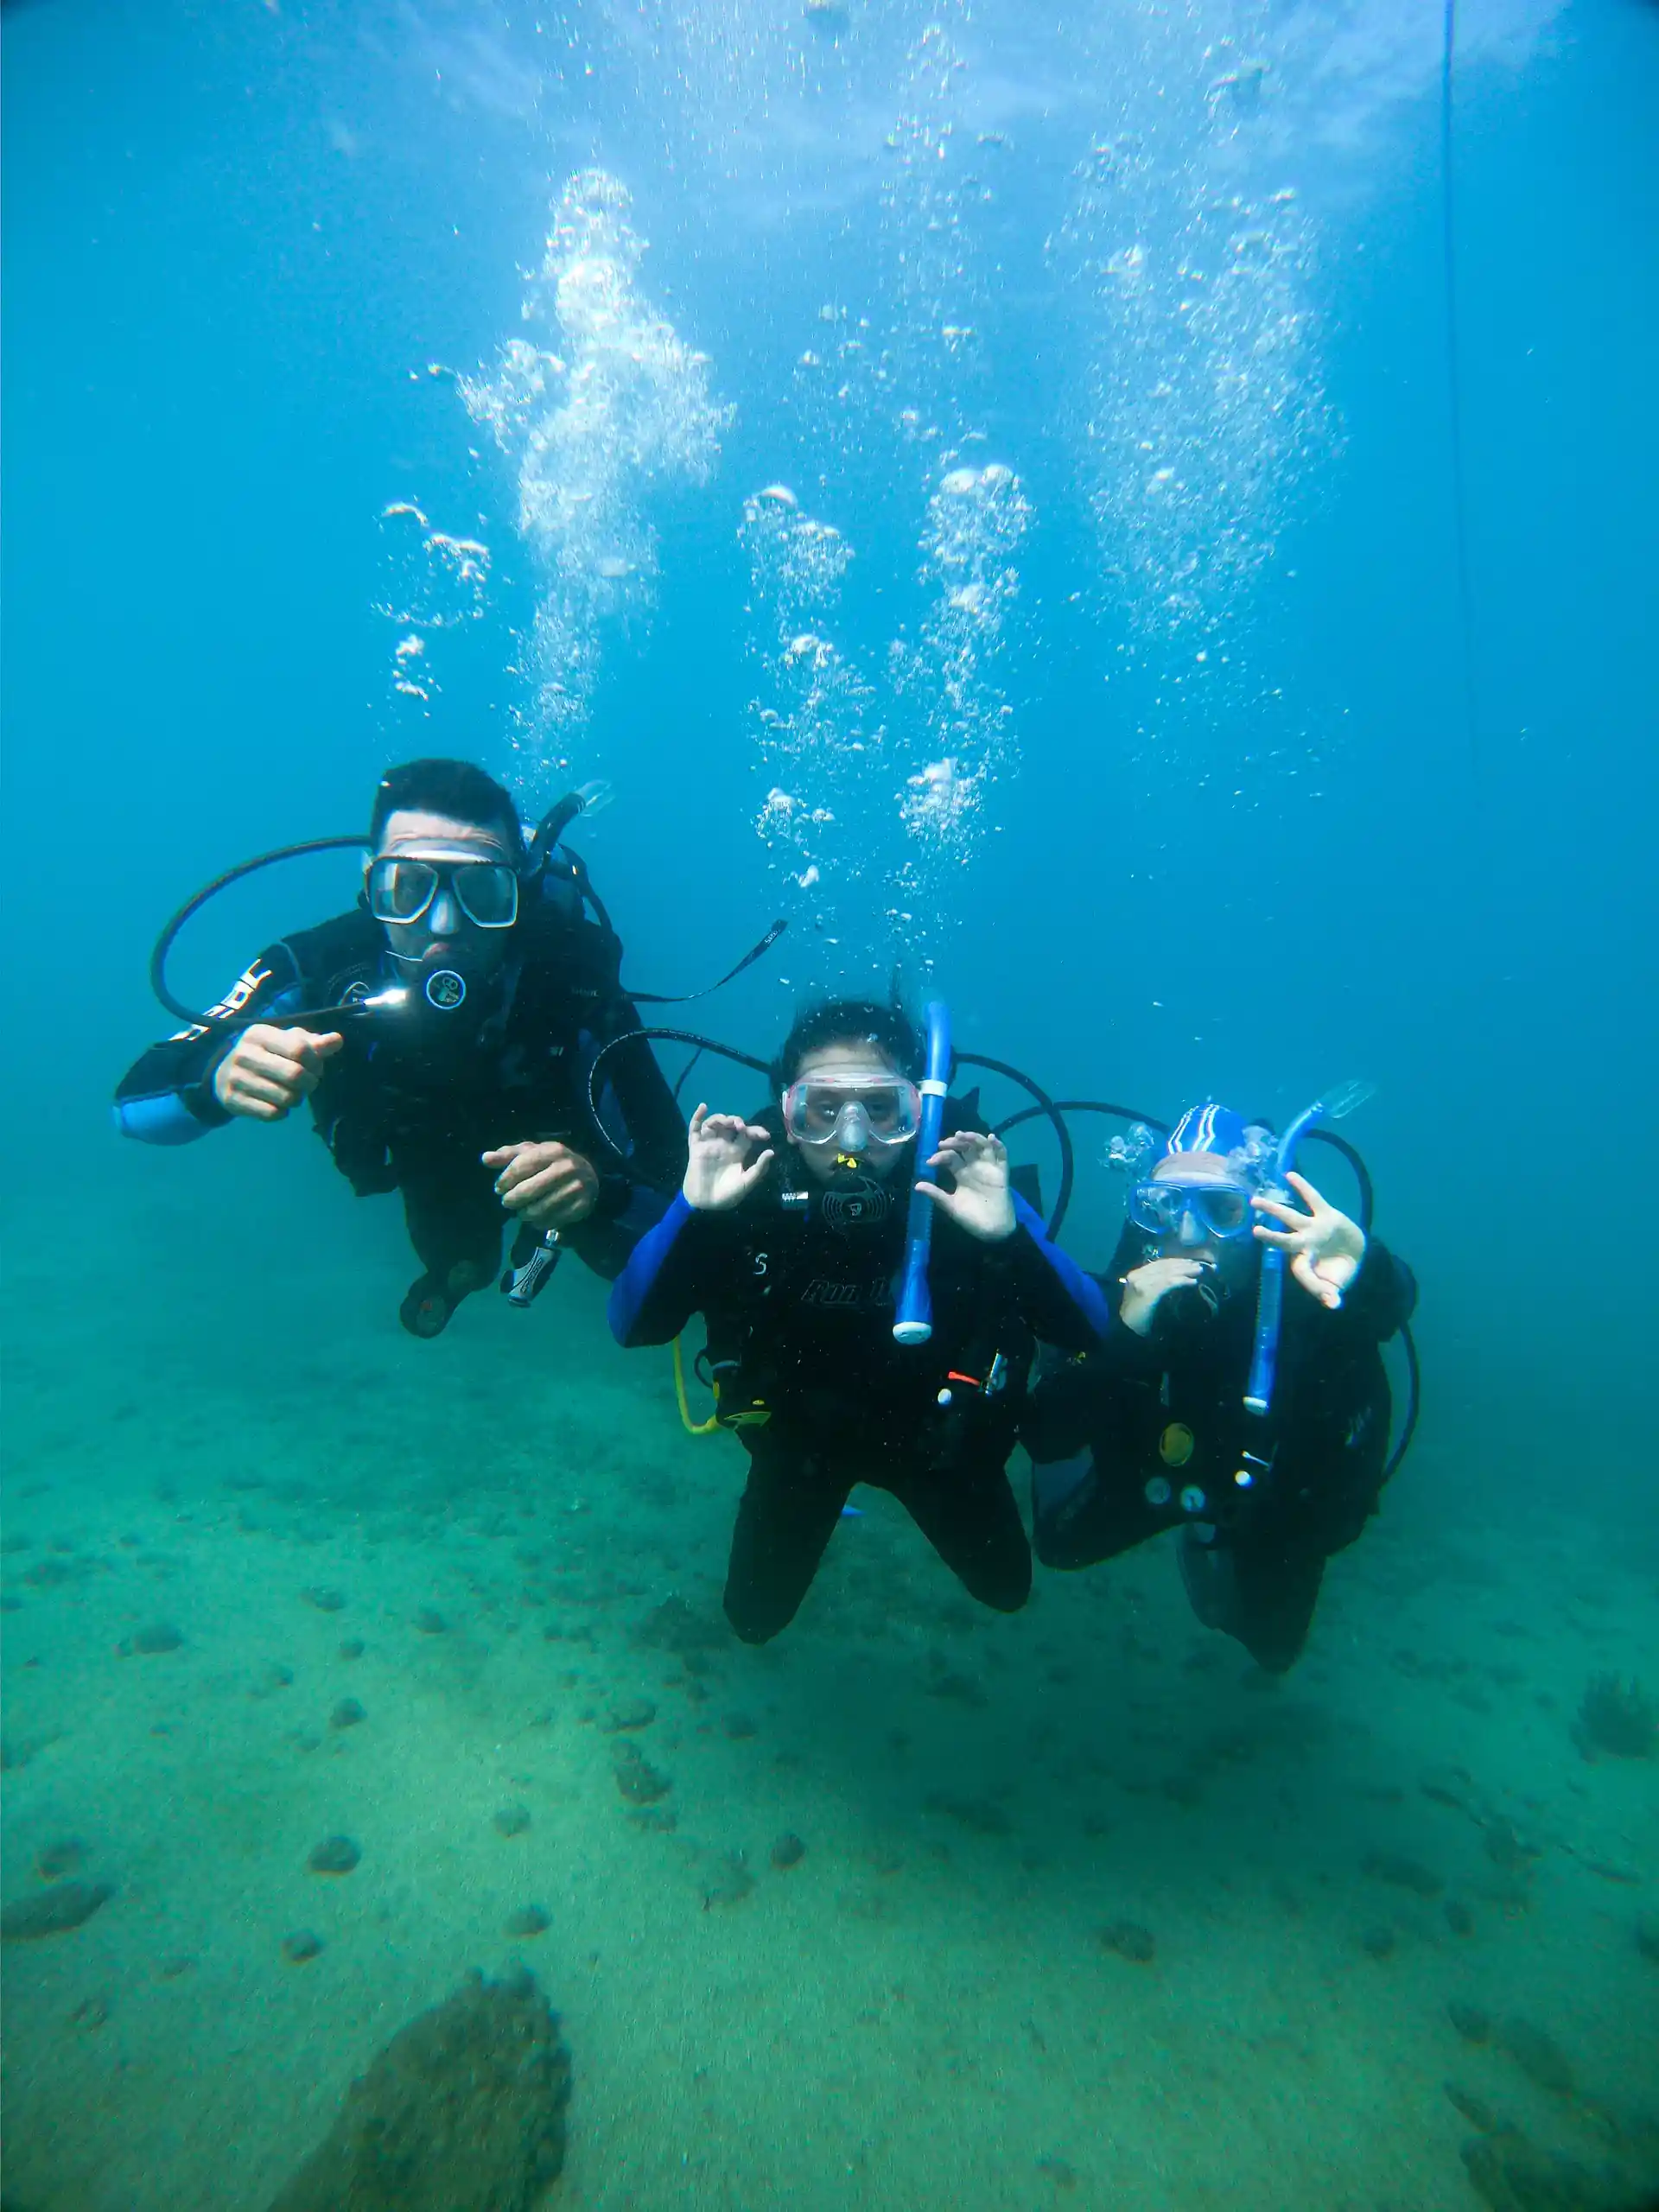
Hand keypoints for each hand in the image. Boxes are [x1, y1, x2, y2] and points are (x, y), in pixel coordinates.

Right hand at [212, 1025, 343, 1121]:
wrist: (224, 1073)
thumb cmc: (266, 1054)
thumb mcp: (286, 1041)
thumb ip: (313, 1042)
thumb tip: (337, 1040)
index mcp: (259, 1034)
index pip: (299, 1049)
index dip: (315, 1062)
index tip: (315, 1066)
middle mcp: (244, 1054)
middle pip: (295, 1075)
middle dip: (310, 1083)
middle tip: (308, 1084)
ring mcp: (236, 1078)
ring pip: (286, 1097)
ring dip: (297, 1099)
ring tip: (293, 1093)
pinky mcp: (232, 1100)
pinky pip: (271, 1113)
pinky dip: (282, 1112)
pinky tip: (278, 1104)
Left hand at [481, 1141, 600, 1228]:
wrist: (588, 1174)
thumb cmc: (551, 1162)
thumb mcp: (531, 1152)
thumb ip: (507, 1155)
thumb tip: (485, 1158)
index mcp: (553, 1150)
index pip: (521, 1166)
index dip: (505, 1180)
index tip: (498, 1189)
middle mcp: (567, 1167)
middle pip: (529, 1190)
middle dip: (512, 1199)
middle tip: (507, 1202)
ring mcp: (577, 1188)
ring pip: (540, 1208)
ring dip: (524, 1214)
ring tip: (521, 1212)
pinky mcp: (582, 1206)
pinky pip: (553, 1221)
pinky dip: (539, 1223)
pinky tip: (535, 1219)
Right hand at [682, 1104, 773, 1210]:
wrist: (706, 1204)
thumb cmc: (727, 1195)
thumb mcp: (747, 1183)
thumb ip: (759, 1168)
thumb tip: (771, 1151)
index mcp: (737, 1152)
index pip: (747, 1135)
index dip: (755, 1131)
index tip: (764, 1135)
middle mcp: (723, 1145)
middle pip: (731, 1125)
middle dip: (738, 1121)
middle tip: (742, 1127)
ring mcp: (709, 1145)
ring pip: (714, 1123)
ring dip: (722, 1118)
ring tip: (729, 1123)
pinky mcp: (696, 1148)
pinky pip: (695, 1129)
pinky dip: (698, 1116)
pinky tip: (703, 1107)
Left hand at [916, 1130, 1014, 1242]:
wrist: (991, 1230)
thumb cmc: (971, 1218)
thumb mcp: (950, 1205)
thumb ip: (936, 1194)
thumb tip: (917, 1186)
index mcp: (961, 1173)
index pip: (951, 1157)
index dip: (941, 1156)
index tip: (931, 1161)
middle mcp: (974, 1167)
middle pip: (965, 1147)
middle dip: (955, 1142)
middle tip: (945, 1143)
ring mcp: (988, 1168)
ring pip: (982, 1146)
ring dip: (974, 1138)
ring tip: (964, 1135)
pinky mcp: (1001, 1173)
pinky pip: (1002, 1156)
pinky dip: (999, 1145)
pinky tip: (992, 1138)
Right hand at [1119, 1256, 1207, 1337]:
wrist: (1128, 1332)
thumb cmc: (1138, 1317)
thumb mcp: (1145, 1296)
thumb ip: (1156, 1284)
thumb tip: (1177, 1275)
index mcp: (1136, 1275)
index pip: (1159, 1264)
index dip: (1176, 1261)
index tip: (1190, 1262)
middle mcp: (1137, 1276)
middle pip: (1164, 1266)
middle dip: (1183, 1264)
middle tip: (1198, 1265)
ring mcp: (1141, 1283)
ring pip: (1168, 1273)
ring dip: (1185, 1271)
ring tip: (1199, 1271)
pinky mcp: (1148, 1292)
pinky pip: (1169, 1283)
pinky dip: (1182, 1281)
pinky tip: (1192, 1282)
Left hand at [1253, 1171, 1365, 1308]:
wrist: (1355, 1253)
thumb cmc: (1338, 1270)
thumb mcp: (1337, 1285)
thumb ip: (1330, 1293)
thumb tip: (1334, 1305)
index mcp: (1306, 1264)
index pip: (1302, 1272)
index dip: (1313, 1284)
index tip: (1327, 1296)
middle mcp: (1304, 1245)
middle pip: (1284, 1241)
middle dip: (1271, 1237)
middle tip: (1254, 1231)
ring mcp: (1313, 1229)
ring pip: (1290, 1217)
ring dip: (1274, 1209)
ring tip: (1254, 1200)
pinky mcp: (1326, 1215)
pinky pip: (1313, 1199)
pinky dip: (1303, 1187)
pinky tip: (1289, 1174)